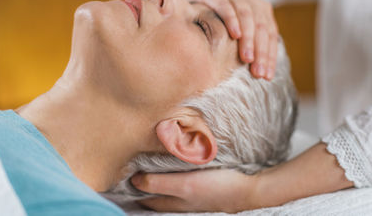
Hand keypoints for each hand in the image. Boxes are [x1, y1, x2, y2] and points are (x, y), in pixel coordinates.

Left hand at [131, 169, 259, 212]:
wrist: (246, 191)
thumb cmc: (215, 187)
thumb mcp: (184, 184)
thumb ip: (159, 183)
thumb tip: (135, 180)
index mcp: (173, 202)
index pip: (146, 197)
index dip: (135, 187)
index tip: (125, 173)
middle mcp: (179, 203)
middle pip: (155, 196)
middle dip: (143, 186)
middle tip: (133, 169)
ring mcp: (191, 197)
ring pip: (167, 191)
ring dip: (156, 182)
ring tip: (147, 168)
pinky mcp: (201, 190)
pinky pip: (180, 186)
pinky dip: (171, 180)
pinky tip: (174, 169)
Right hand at [183, 0, 278, 79]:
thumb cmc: (216, 23)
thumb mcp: (234, 35)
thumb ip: (248, 47)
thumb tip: (261, 74)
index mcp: (260, 10)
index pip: (270, 34)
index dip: (270, 56)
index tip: (267, 77)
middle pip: (261, 26)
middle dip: (261, 51)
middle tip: (257, 72)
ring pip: (247, 15)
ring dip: (248, 39)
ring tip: (247, 59)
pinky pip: (226, 6)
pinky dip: (232, 20)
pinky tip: (235, 35)